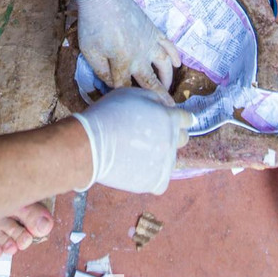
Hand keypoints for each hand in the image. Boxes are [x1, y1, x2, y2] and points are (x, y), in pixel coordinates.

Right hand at [72, 87, 193, 193]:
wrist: (91, 144)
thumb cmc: (108, 114)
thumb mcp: (132, 94)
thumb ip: (154, 99)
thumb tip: (163, 106)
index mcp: (170, 119)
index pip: (186, 119)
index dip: (177, 119)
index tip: (171, 122)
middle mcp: (172, 141)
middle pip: (182, 139)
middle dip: (171, 136)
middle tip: (152, 137)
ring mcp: (165, 163)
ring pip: (170, 160)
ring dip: (160, 156)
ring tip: (137, 154)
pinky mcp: (156, 182)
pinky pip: (160, 181)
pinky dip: (151, 177)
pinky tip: (137, 169)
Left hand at [74, 0, 179, 101]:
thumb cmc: (93, 24)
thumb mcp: (90, 51)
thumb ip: (101, 71)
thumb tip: (112, 84)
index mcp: (123, 62)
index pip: (125, 87)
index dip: (123, 97)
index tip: (122, 104)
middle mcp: (140, 55)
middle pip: (151, 82)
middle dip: (158, 99)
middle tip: (167, 112)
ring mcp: (150, 42)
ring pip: (165, 65)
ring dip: (168, 79)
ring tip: (168, 90)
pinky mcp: (153, 31)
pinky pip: (169, 45)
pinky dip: (175, 55)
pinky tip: (178, 63)